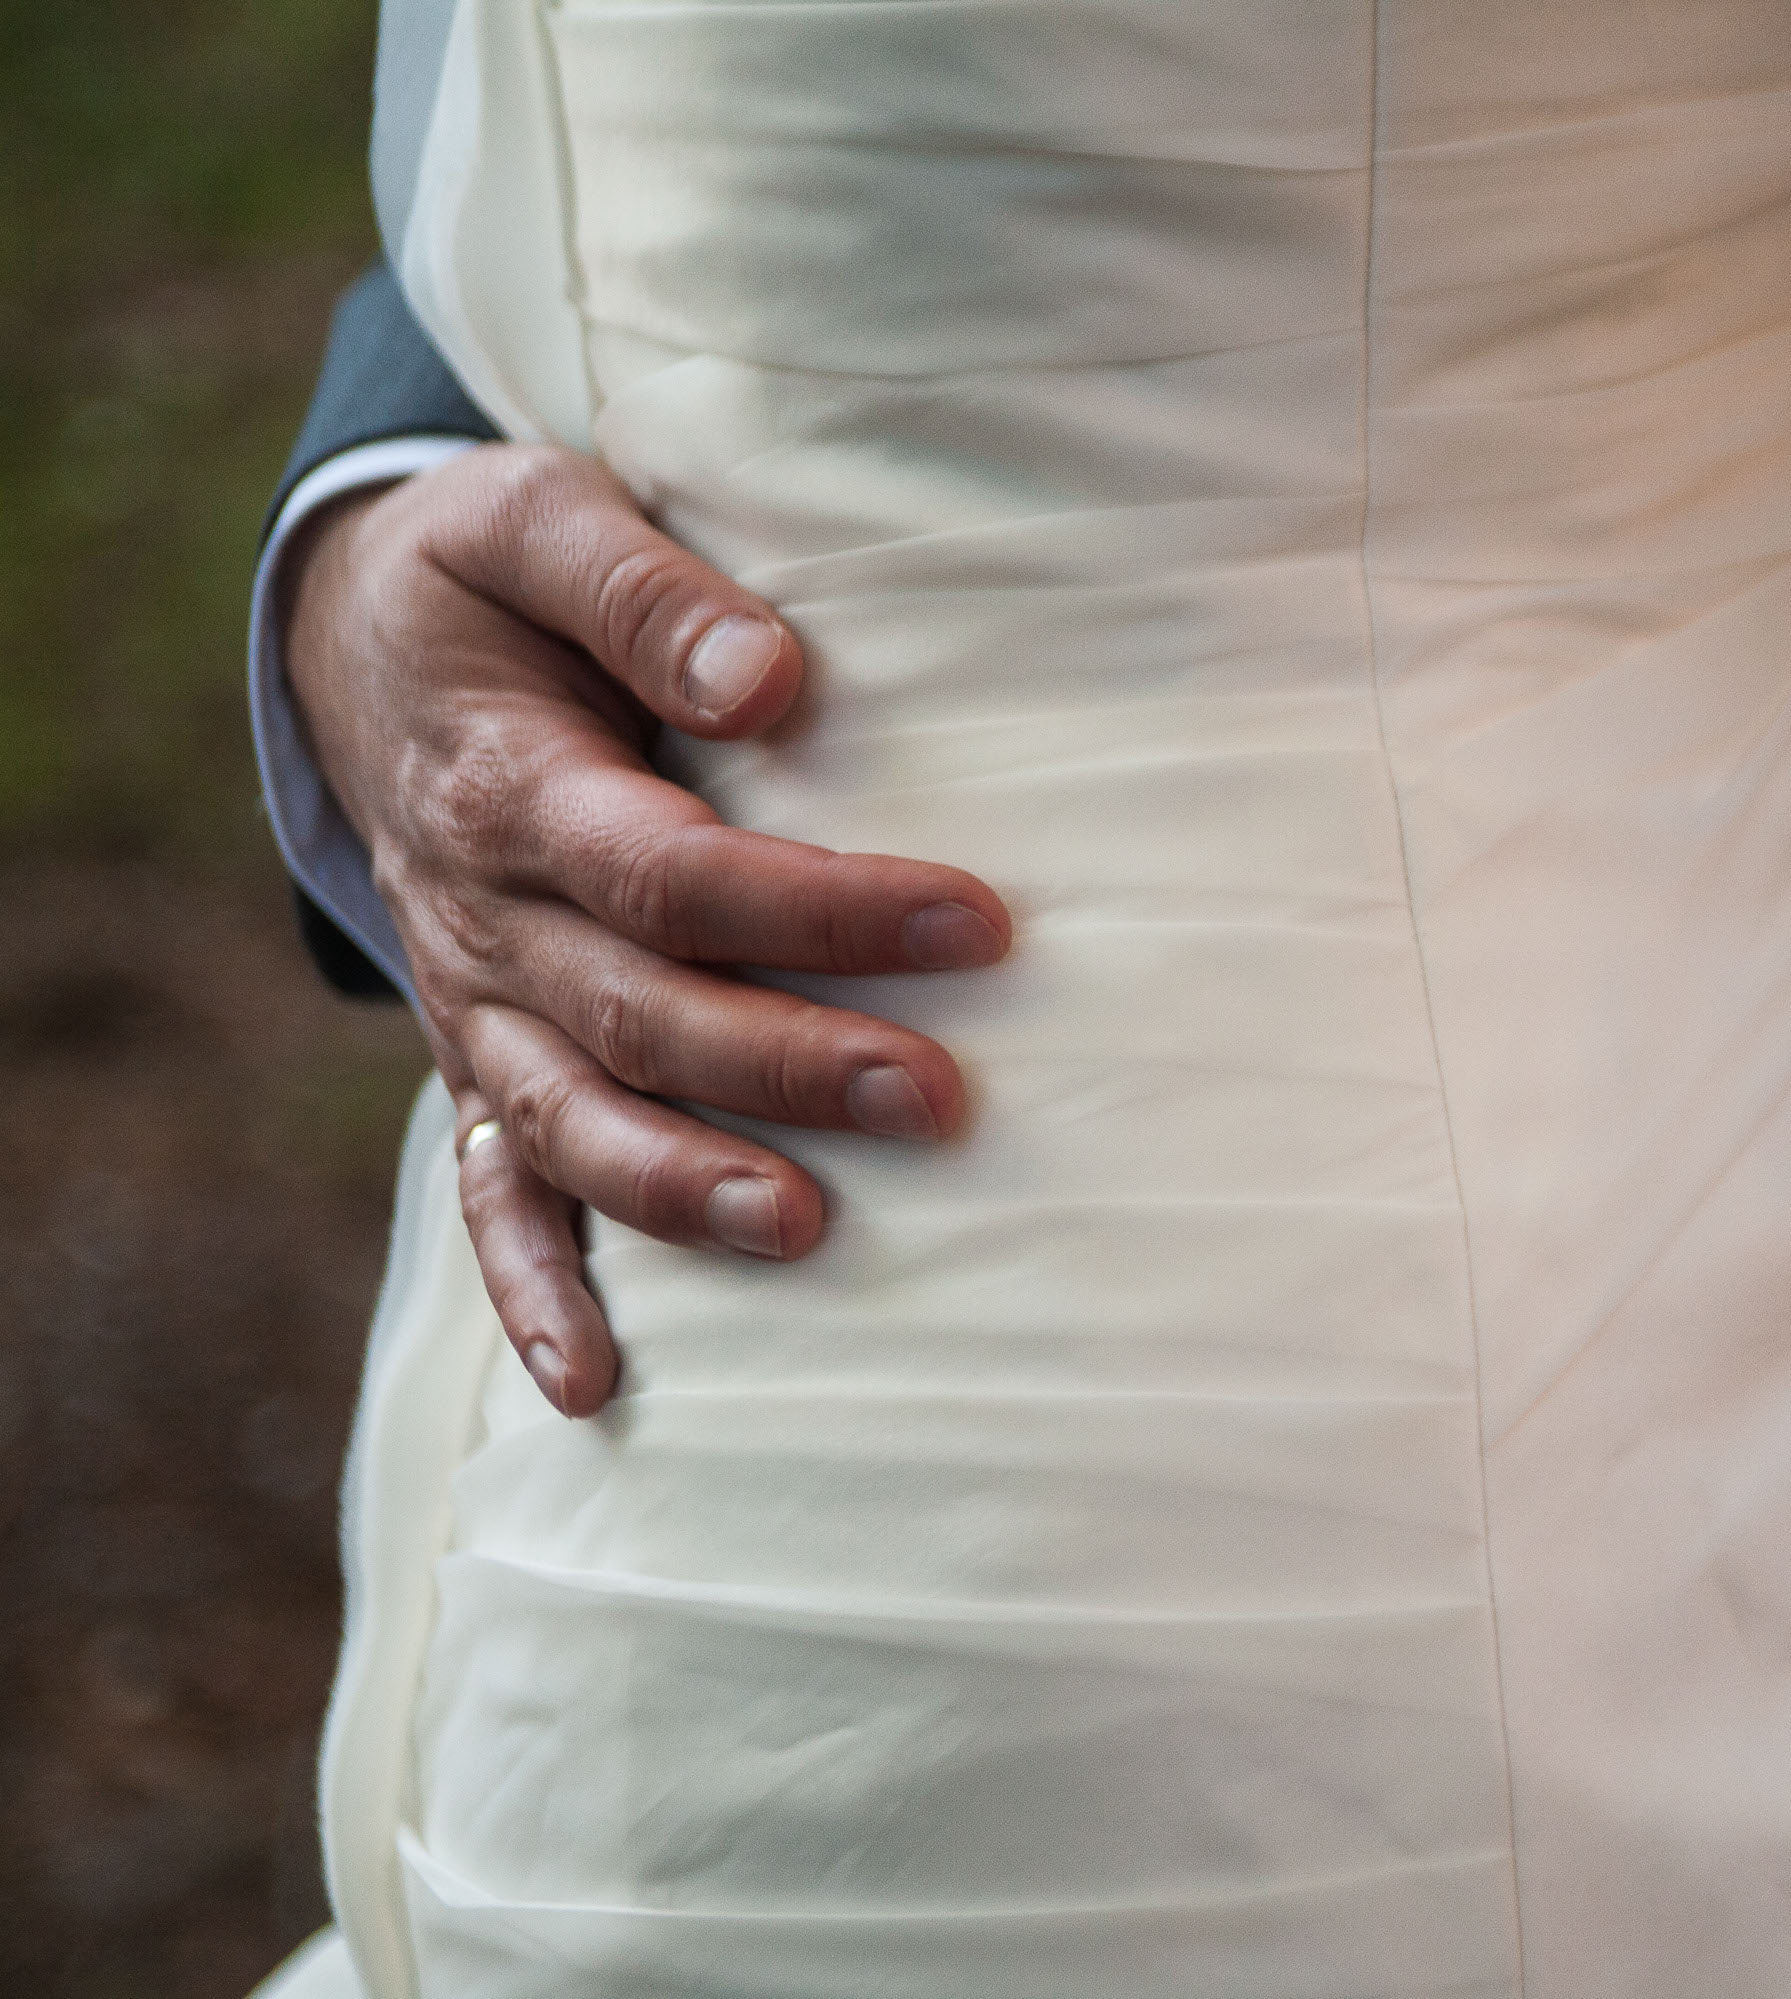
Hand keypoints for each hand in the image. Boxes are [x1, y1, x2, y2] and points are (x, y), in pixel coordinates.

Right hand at [282, 444, 1009, 1416]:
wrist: (356, 636)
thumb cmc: (489, 576)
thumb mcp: (537, 517)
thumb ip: (644, 588)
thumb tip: (773, 679)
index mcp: (507, 785)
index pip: (671, 873)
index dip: (816, 908)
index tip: (975, 923)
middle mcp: (483, 915)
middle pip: (640, 1013)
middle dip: (788, 1065)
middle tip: (939, 1099)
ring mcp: (475, 1004)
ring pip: (573, 1121)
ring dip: (684, 1187)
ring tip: (808, 1229)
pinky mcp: (477, 1055)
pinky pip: (491, 1189)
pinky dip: (532, 1289)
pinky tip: (596, 1387)